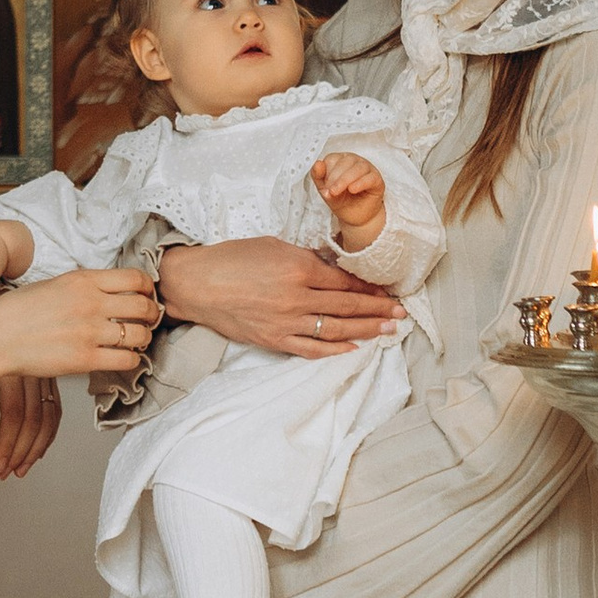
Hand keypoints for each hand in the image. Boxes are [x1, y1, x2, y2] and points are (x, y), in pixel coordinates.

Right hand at [0, 265, 158, 385]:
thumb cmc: (16, 312)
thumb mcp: (54, 284)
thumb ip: (84, 287)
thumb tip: (110, 293)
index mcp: (83, 280)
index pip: (136, 279)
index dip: (148, 289)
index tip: (146, 297)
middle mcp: (90, 303)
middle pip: (144, 306)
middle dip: (152, 315)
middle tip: (147, 322)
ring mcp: (89, 331)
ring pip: (139, 335)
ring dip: (142, 340)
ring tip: (134, 342)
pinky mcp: (85, 359)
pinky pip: (127, 360)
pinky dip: (131, 360)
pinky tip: (121, 358)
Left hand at [0, 370, 61, 477]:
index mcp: (12, 367)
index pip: (14, 413)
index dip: (7, 443)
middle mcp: (32, 371)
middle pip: (33, 419)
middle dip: (20, 452)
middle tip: (6, 472)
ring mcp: (43, 374)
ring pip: (48, 417)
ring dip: (35, 448)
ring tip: (21, 468)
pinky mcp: (48, 377)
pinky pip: (55, 409)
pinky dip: (49, 433)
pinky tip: (37, 450)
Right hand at [158, 237, 402, 358]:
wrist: (197, 284)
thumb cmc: (232, 258)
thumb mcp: (274, 246)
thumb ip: (306, 258)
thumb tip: (334, 268)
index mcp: (299, 268)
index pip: (345, 281)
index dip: (370, 288)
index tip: (388, 291)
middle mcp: (297, 297)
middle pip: (347, 307)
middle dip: (378, 310)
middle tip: (400, 313)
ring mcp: (286, 322)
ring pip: (336, 330)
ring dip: (367, 330)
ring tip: (389, 330)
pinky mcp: (274, 339)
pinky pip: (311, 349)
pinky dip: (335, 351)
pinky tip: (355, 350)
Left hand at [309, 152, 387, 248]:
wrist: (356, 217)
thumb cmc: (342, 201)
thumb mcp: (326, 191)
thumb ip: (318, 177)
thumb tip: (317, 164)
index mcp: (340, 161)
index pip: (332, 159)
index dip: (326, 172)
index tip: (324, 187)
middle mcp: (354, 161)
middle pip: (345, 162)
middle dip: (335, 178)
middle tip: (331, 192)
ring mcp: (367, 169)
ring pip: (358, 168)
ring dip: (345, 180)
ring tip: (337, 192)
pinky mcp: (377, 179)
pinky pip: (370, 177)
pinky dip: (360, 183)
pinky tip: (352, 190)